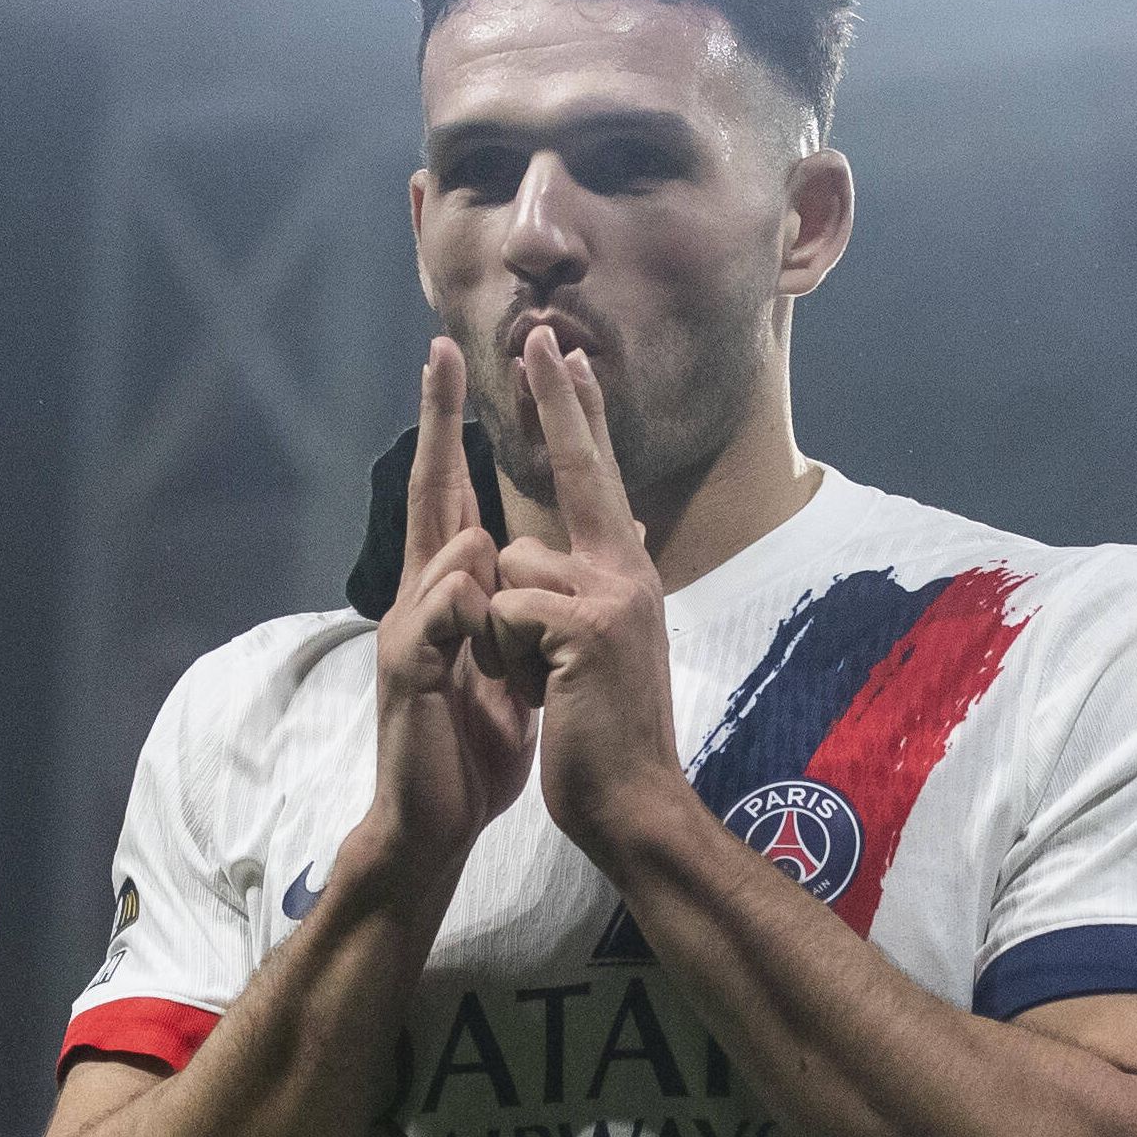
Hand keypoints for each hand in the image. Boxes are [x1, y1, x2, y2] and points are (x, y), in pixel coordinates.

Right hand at [365, 339, 530, 869]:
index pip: (454, 496)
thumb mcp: (511, 668)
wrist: (436, 824)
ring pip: (450, 553)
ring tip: (504, 647)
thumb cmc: (473, 748)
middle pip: (427, 493)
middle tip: (441, 352)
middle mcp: (421, 599)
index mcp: (451, 595)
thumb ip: (520, 610)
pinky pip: (438, 616)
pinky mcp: (407, 672)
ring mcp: (408, 631)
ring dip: (486, 580)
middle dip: (437, 421)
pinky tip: (474, 636)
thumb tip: (553, 559)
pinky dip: (465, 617)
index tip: (461, 363)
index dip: (457, 431)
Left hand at [488, 328, 685, 853]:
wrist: (633, 801)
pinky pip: (509, 608)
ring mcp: (611, 596)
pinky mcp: (584, 628)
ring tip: (541, 679)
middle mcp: (627, 571)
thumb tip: (628, 524)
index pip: (596, 479)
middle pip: (579, 474)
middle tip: (540, 334)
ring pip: (514, 564)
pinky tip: (543, 691)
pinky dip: (506, 655)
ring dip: (503, 629)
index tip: (563, 358)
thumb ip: (608, 582)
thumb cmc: (606, 734)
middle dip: (559, 404)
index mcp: (625, 574)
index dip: (578, 417)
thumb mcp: (608, 647)